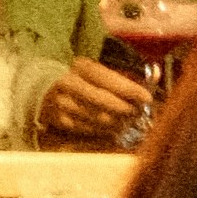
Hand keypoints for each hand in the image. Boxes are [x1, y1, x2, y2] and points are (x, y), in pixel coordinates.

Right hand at [28, 53, 148, 143]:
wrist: (40, 90)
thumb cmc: (78, 79)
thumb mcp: (98, 70)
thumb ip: (127, 73)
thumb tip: (157, 73)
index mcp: (81, 67)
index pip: (109, 79)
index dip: (130, 90)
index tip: (147, 98)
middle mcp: (69, 84)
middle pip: (105, 101)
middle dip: (126, 109)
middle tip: (139, 113)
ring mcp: (62, 104)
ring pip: (98, 118)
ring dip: (118, 122)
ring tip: (128, 121)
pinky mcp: (59, 121)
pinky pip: (89, 129)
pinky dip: (104, 130)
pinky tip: (112, 126)